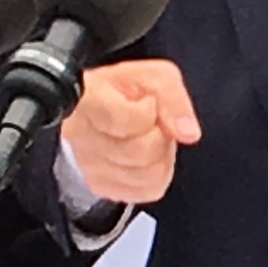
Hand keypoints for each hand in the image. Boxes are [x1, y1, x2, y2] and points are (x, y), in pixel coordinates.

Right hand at [66, 60, 197, 207]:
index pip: (123, 121)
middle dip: (159, 136)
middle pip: (141, 152)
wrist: (98, 106)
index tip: (147, 104)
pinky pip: (148, 190)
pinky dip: (156, 174)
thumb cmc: (122, 89)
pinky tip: (145, 156)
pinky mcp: (99, 185)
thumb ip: (172, 97)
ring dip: (160, 156)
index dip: (147, 115)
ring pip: (147, 176)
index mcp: (87, 100)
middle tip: (152, 122)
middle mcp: (80, 135)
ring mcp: (87, 165)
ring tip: (149, 137)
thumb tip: (188, 132)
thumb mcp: (153, 76)